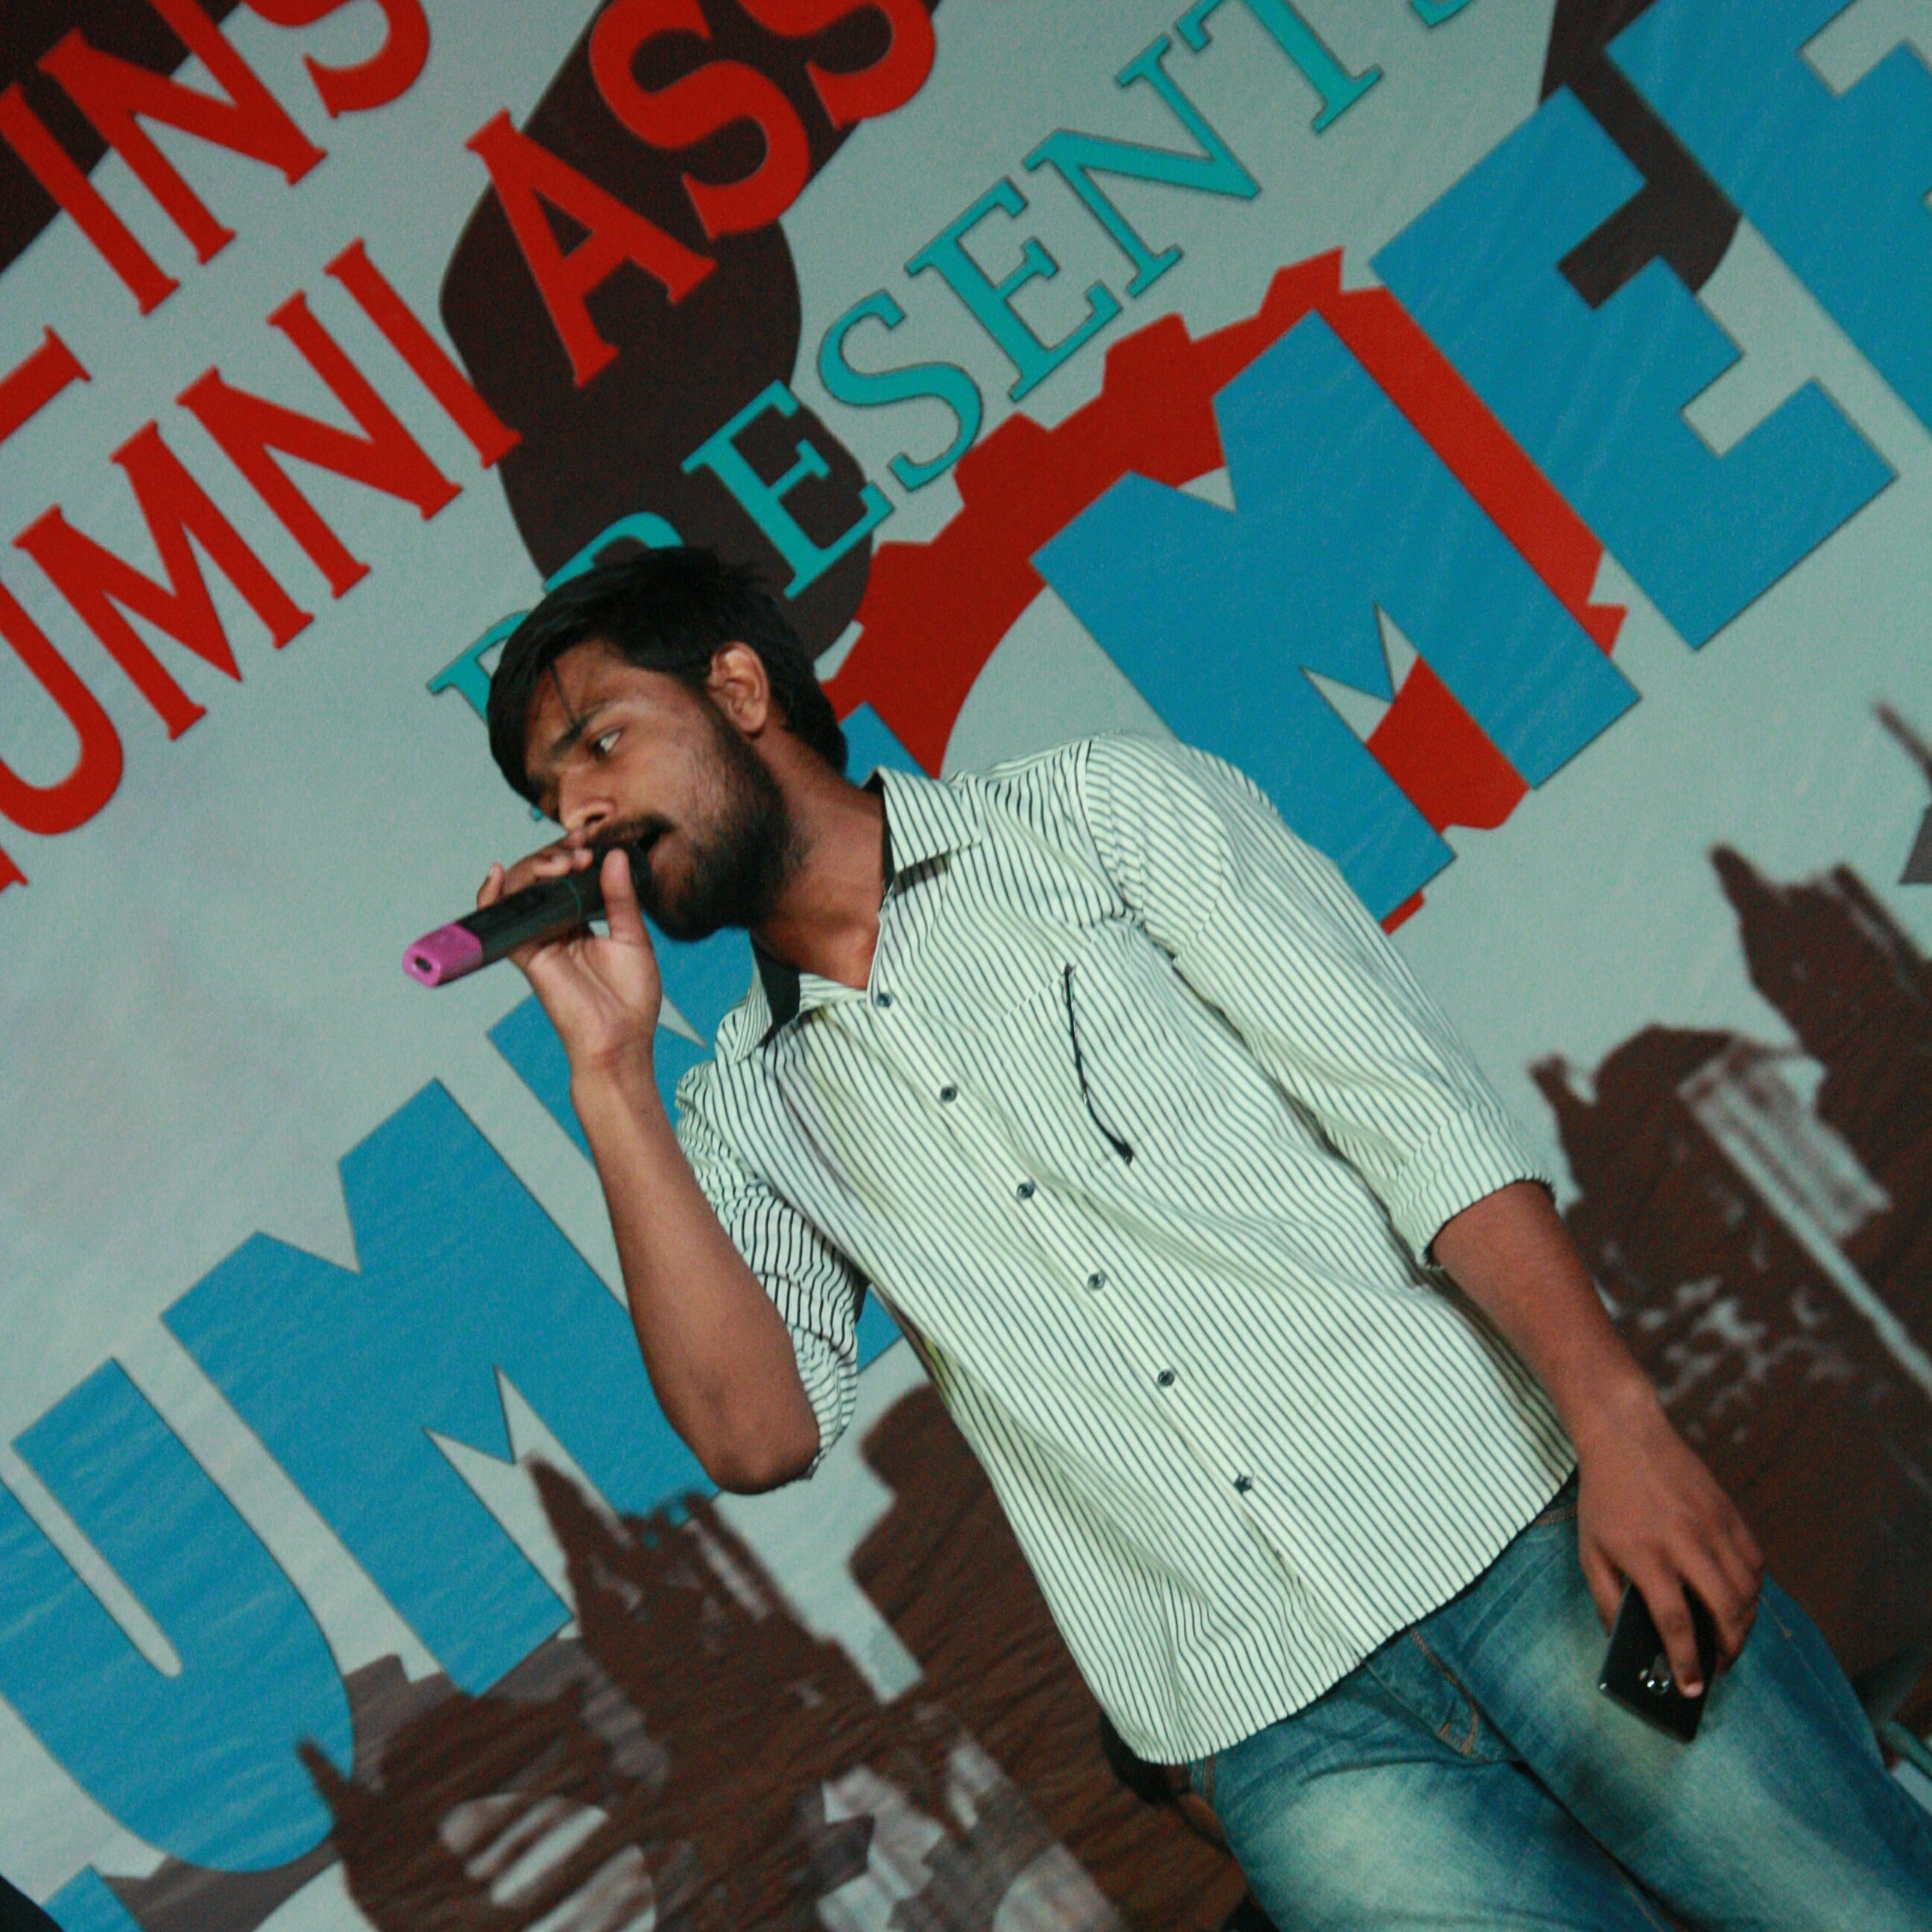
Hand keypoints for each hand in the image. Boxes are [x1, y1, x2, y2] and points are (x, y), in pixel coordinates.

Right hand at [477, 839, 661, 1082]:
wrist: (621, 1040)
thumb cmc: (631, 997)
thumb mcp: (634, 937)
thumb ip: (620, 898)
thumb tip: (612, 856)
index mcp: (580, 922)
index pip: (566, 877)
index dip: (572, 854)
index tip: (590, 843)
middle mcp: (556, 927)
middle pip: (540, 878)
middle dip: (555, 855)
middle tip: (579, 854)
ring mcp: (539, 939)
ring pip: (520, 891)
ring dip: (534, 867)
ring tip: (563, 863)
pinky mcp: (526, 954)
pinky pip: (502, 921)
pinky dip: (492, 896)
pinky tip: (497, 875)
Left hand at [1572, 1386, 1764, 1695]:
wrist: (1626, 1435)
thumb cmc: (1604, 1496)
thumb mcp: (1590, 1549)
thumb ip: (1606, 1598)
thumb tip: (1622, 1640)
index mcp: (1646, 1554)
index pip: (1675, 1622)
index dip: (1686, 1661)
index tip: (1691, 1687)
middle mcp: (1685, 1542)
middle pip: (1725, 1610)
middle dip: (1728, 1649)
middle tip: (1718, 1665)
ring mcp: (1712, 1525)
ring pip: (1748, 1590)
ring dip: (1745, 1624)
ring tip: (1729, 1638)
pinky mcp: (1730, 1512)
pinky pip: (1755, 1562)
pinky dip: (1753, 1589)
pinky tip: (1739, 1600)